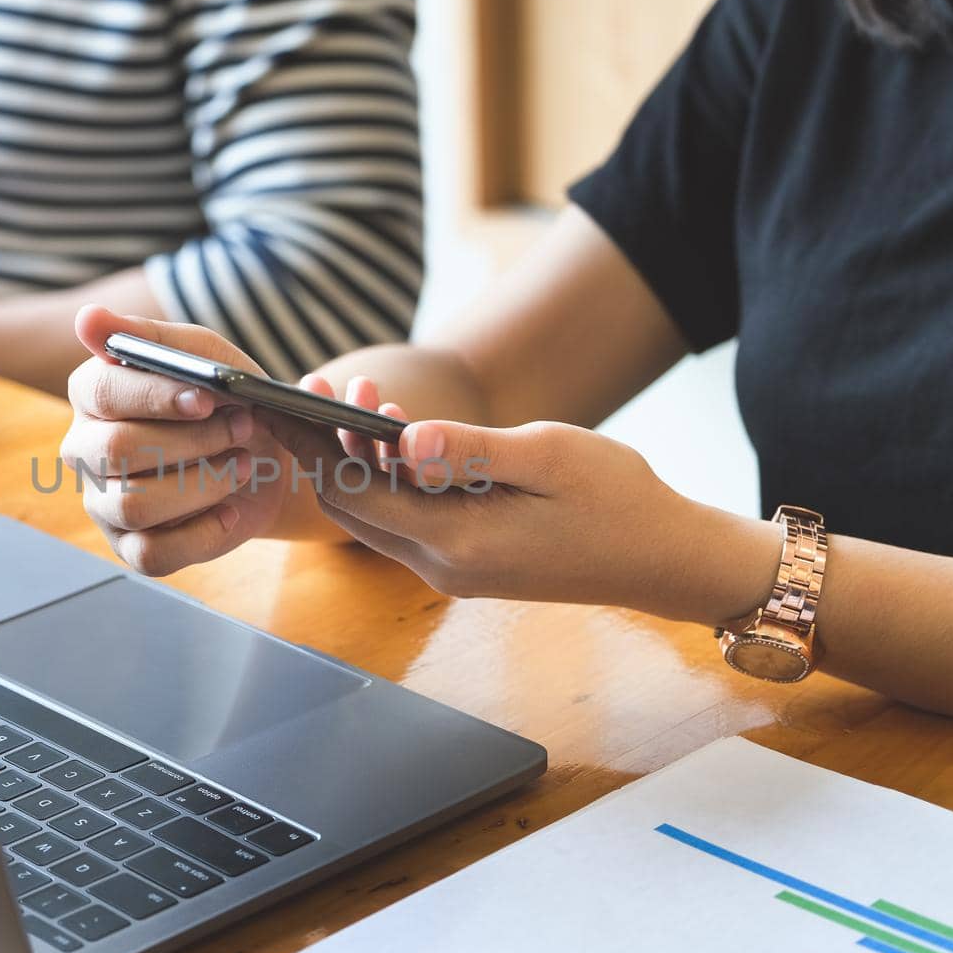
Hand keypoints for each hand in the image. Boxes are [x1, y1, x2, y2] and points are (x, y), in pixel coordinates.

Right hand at [63, 306, 288, 574]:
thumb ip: (151, 337)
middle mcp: (84, 450)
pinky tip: (230, 511)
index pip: (102, 393)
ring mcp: (102, 503)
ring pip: (135, 503)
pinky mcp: (130, 547)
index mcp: (92, 394)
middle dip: (191, 441)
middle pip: (117, 451)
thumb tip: (86, 318)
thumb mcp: (203, 356)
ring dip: (203, 482)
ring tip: (242, 464)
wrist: (264, 456)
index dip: (155, 397)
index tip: (206, 397)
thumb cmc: (224, 399)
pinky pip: (152, 554)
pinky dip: (202, 534)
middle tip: (242, 427)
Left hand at [262, 376, 778, 619]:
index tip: (290, 395)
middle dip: (324, 446)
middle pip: (350, 507)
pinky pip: (405, 520)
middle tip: (324, 383)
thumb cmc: (616, 499)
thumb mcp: (550, 457)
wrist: (662, 558)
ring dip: (358, 460)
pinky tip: (397, 437)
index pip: (352, 493)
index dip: (313, 443)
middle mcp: (441, 566)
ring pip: (375, 513)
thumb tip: (405, 436)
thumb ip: (472, 449)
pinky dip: (388, 478)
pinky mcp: (465, 563)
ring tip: (362, 396)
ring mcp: (452, 570)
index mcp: (456, 542)